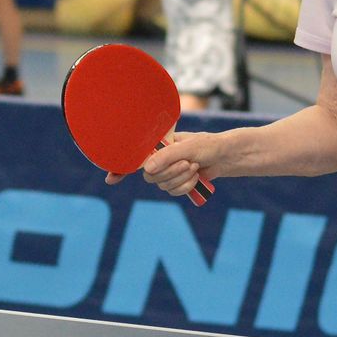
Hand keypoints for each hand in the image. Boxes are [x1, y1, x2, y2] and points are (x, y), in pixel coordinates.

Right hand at [107, 131, 222, 201]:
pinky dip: (186, 186)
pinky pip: (173, 192)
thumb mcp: (188, 147)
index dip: (120, 167)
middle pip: (150, 176)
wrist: (226, 156)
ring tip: (194, 166)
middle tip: (187, 163)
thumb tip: (147, 169)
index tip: (110, 177)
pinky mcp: (178, 183)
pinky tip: (196, 177)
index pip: (135, 156)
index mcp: (158, 145)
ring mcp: (169, 172)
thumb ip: (167, 157)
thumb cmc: (208, 145)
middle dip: (169, 173)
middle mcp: (160, 158)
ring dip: (181, 179)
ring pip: (162, 185)